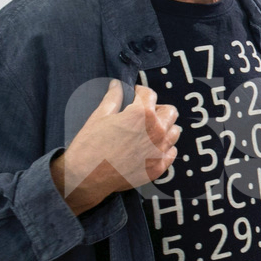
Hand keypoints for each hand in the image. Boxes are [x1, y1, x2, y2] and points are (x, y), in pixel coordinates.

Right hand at [51, 80, 179, 213]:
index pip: (150, 94)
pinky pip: (171, 152)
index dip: (140, 92)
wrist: (86, 176)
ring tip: (148, 131)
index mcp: (142, 114)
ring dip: (164, 128)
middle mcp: (156, 131)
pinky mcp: (158, 167)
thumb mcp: (99, 116)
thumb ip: (113, 98)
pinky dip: (164, 148)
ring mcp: (159, 151)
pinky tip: (150, 148)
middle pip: (169, 112)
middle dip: (157, 109)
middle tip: (143, 114)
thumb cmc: (90, 144)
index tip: (134, 96)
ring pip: (174, 132)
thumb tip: (117, 84)